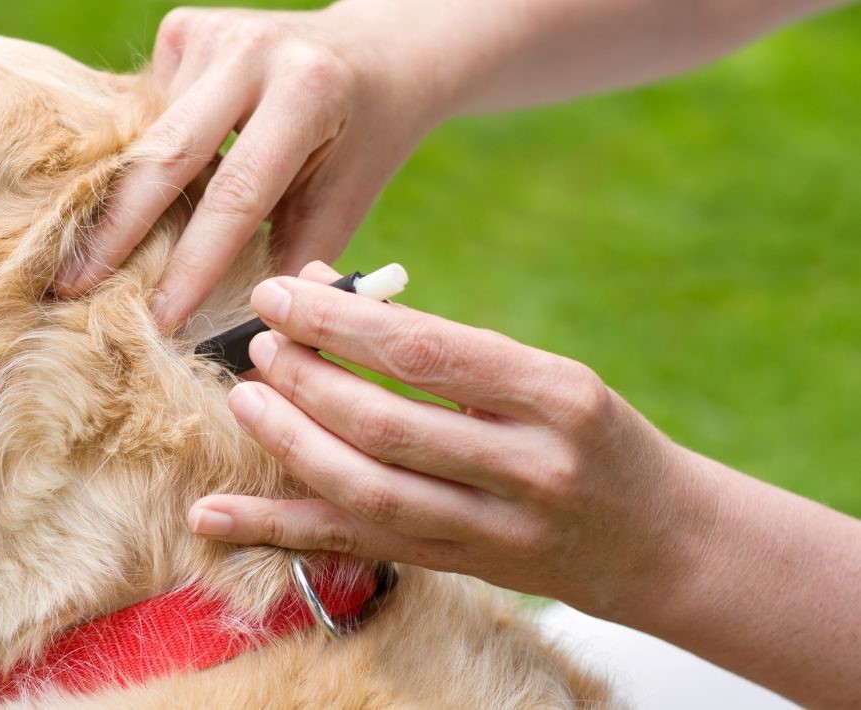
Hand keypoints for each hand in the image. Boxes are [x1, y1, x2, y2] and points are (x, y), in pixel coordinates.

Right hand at [54, 1, 452, 328]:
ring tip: (86, 259)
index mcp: (306, 92)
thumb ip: (290, 261)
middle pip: (165, 155)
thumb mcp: (344, 202)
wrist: (374, 54)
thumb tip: (234, 339)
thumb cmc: (361, 142)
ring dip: (123, 199)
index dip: (193, 263)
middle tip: (71, 289)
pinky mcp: (184, 29)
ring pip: (148, 135)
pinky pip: (147, 112)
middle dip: (116, 231)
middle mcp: (252, 51)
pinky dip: (142, 159)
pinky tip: (140, 191)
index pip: (236, 193)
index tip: (160, 318)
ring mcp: (212, 32)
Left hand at [187, 262, 721, 618]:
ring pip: (369, 490)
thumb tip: (329, 297)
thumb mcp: (545, 377)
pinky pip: (357, 547)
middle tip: (260, 346)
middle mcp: (531, 467)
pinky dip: (277, 529)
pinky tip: (213, 514)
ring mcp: (497, 530)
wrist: (661, 540)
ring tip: (245, 401)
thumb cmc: (590, 435)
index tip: (280, 293)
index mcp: (556, 395)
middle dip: (308, 381)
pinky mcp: (462, 569)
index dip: (341, 322)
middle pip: (389, 424)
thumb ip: (447, 348)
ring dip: (291, 445)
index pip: (429, 352)